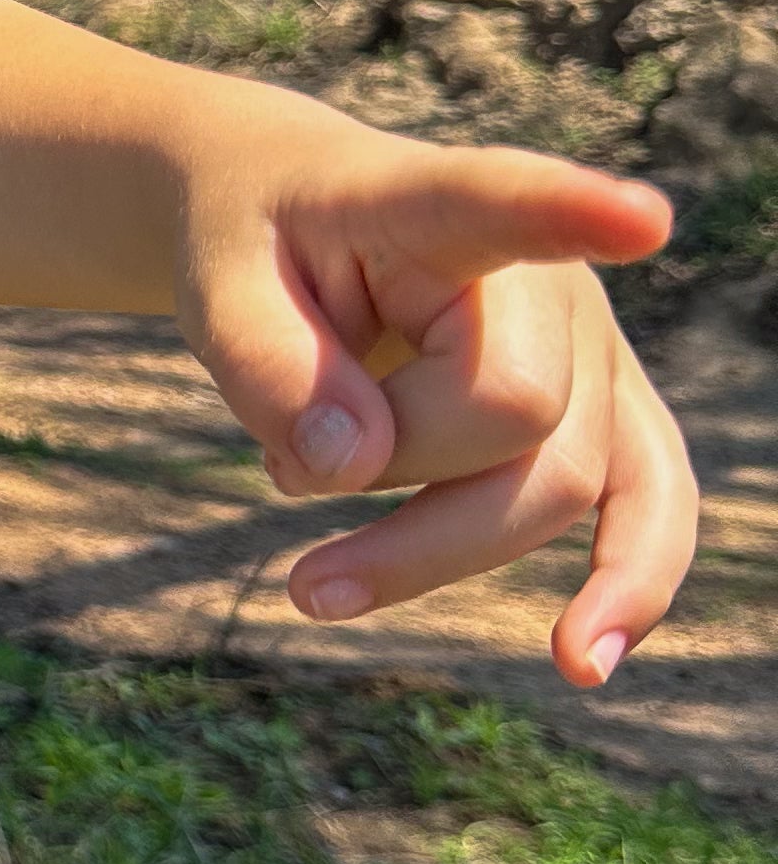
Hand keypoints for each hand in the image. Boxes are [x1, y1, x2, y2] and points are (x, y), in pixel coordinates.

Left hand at [176, 124, 698, 685]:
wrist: (292, 226)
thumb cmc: (260, 246)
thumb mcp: (214, 285)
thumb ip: (265, 363)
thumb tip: (353, 465)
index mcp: (437, 204)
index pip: (506, 202)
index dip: (572, 211)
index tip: (641, 219)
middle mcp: (546, 275)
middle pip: (515, 411)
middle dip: (386, 471)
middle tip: (275, 471)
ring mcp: (592, 349)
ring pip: (559, 483)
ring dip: (428, 552)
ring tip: (308, 589)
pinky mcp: (603, 418)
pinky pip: (649, 507)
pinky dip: (626, 585)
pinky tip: (582, 661)